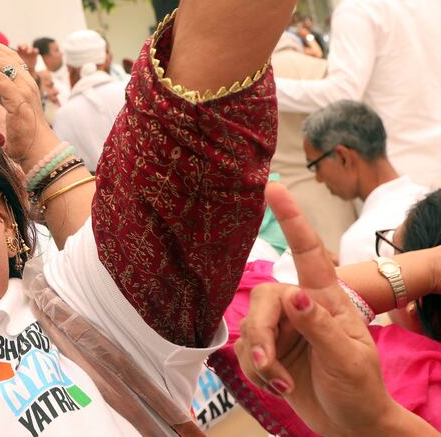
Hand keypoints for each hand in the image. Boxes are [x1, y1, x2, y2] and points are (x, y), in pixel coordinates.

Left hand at [0, 38, 56, 165]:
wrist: (39, 151)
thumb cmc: (26, 136)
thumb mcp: (14, 111)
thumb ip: (6, 98)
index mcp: (27, 84)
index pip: (11, 58)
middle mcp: (27, 83)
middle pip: (4, 57)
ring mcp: (24, 91)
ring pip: (1, 64)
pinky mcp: (18, 101)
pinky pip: (0, 80)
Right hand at [235, 186, 402, 434]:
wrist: (349, 424)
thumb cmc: (359, 387)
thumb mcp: (348, 358)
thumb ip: (320, 326)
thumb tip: (294, 296)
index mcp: (326, 299)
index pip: (308, 252)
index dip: (291, 219)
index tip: (274, 188)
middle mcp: (299, 307)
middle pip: (263, 301)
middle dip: (262, 336)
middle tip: (271, 367)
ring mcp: (281, 328)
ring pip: (249, 330)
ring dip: (260, 362)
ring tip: (282, 385)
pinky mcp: (265, 351)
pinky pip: (243, 354)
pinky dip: (256, 375)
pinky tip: (277, 387)